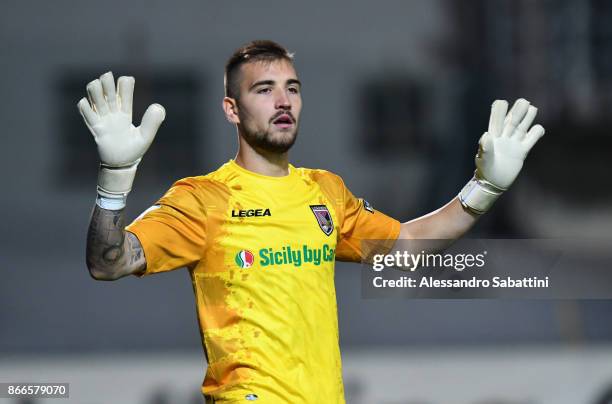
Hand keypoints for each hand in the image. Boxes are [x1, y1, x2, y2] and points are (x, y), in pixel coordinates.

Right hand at [77, 72, 164, 198]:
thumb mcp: (145, 136)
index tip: (127, 82)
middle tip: (108, 78)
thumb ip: (152, 122)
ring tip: (97, 90)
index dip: (124, 83)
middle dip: (107, 81)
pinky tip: (88, 105)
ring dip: (94, 89)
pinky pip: (86, 111)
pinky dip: (85, 105)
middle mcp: (113, 112)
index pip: (124, 90)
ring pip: (94, 96)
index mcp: (126, 112)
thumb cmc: (134, 150)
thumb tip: (158, 106)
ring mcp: (102, 118)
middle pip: (107, 89)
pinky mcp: (95, 127)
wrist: (121, 165)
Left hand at [476, 98, 544, 189]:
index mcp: (493, 136)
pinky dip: (537, 132)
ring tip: (531, 108)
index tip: (502, 103)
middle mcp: (504, 136)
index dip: (499, 110)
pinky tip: (538, 130)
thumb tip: (486, 135)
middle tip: (524, 102)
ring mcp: (514, 142)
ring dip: (528, 117)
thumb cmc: (485, 170)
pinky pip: (532, 138)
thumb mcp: (484, 159)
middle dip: (518, 110)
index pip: (496, 119)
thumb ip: (485, 147)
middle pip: (513, 119)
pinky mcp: (522, 150)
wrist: (493, 182)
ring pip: (523, 125)